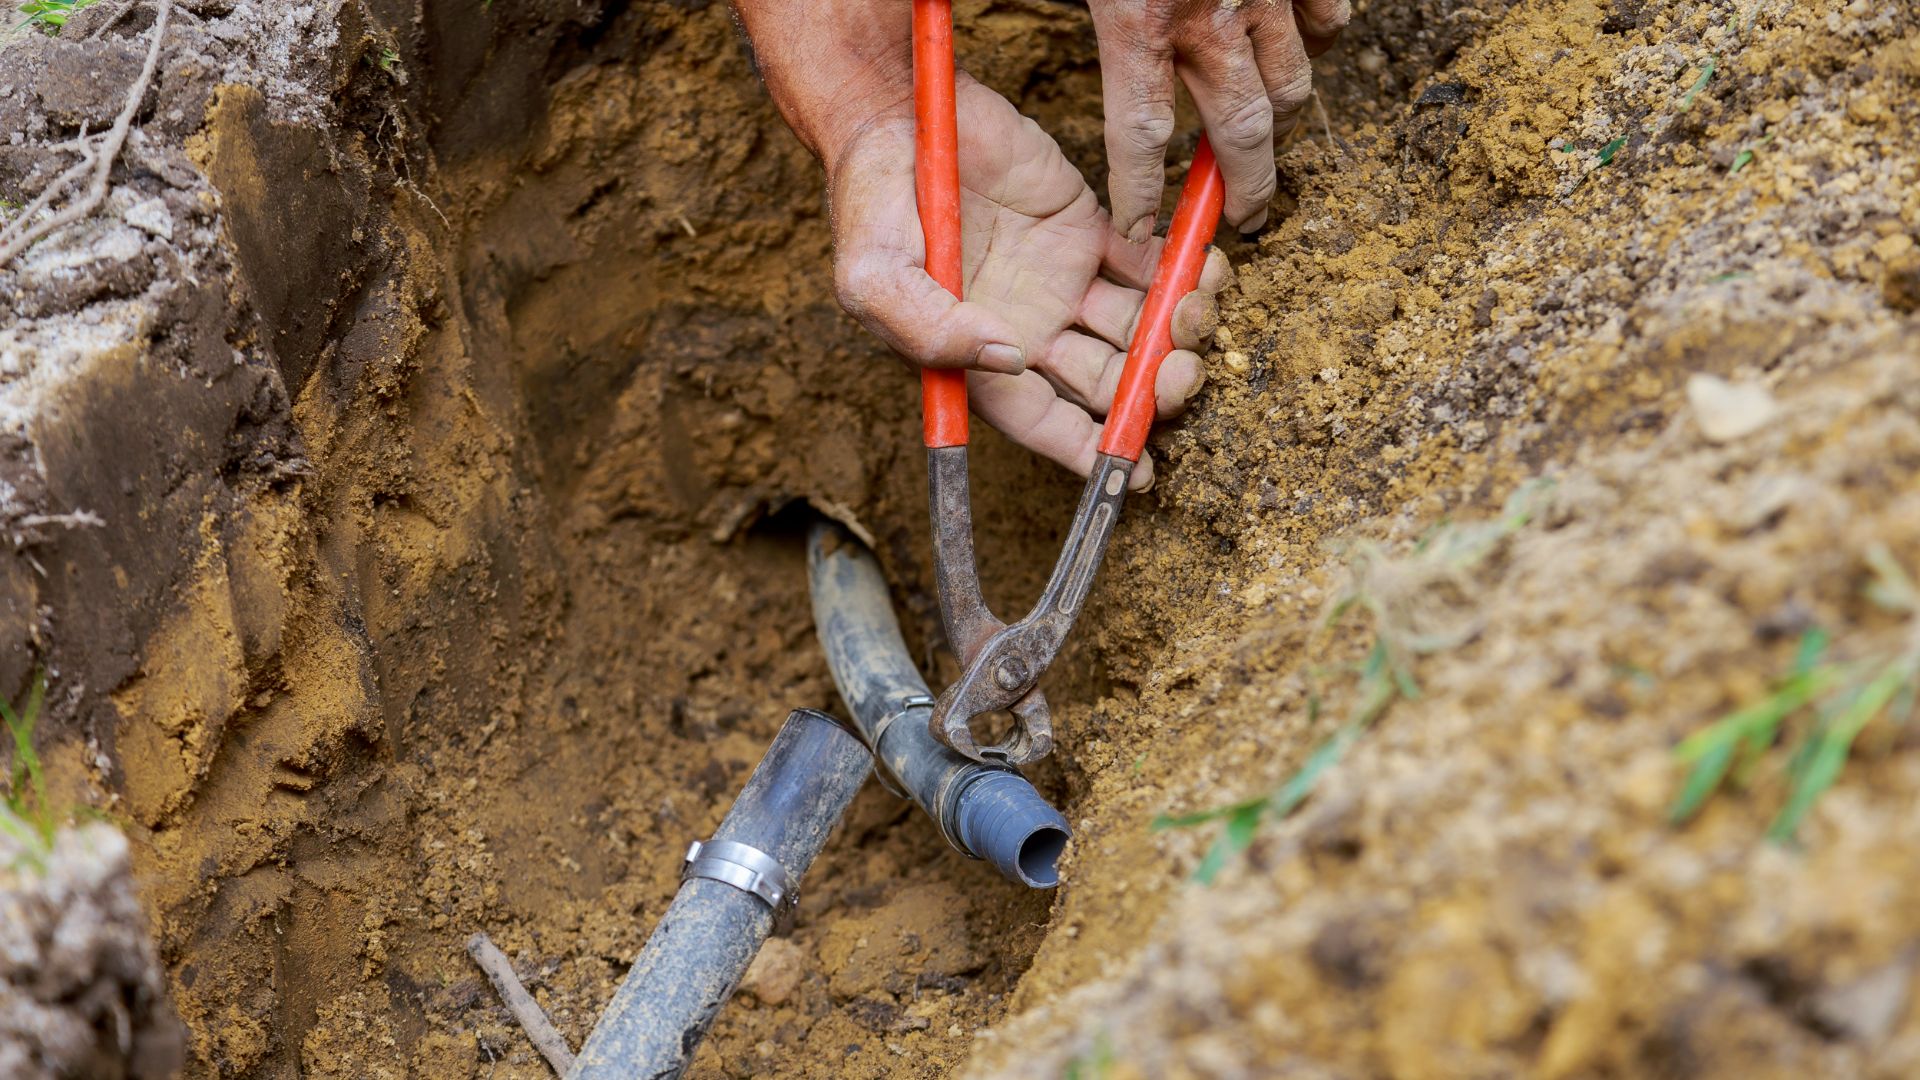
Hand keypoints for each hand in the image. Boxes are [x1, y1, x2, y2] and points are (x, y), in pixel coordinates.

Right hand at [828, 76, 1226, 487]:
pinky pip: (1147, 262)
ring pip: (1137, 327)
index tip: (1138, 470)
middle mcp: (1028, 329)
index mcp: (978, 357)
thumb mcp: (873, 276)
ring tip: (1197, 307)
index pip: (1044, 421)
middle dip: (1151, 389)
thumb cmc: (869, 200)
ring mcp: (1062, 280)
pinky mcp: (1087, 227)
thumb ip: (929, 329)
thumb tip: (1007, 360)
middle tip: (1181, 373)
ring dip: (1176, 330)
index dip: (1091, 451)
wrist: (893, 110)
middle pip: (1106, 382)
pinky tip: (1201, 266)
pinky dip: (1181, 269)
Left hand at [1089, 0, 1349, 238]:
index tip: (1139, 227)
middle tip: (1243, 215)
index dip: (1140, 192)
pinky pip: (1328, 22)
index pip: (1140, 134)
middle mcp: (1208, 17)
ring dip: (1280, 124)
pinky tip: (1299, 55)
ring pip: (1289, 86)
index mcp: (1136, 21)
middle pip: (1240, 131)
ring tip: (1266, 142)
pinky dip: (1317, 49)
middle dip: (1246, 185)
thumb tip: (1059, 48)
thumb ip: (1078, 16)